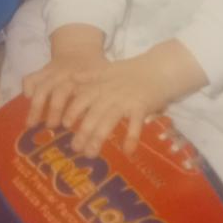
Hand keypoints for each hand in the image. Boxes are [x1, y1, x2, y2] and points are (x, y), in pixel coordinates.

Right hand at [23, 49, 108, 128]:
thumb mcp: (101, 81)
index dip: (73, 111)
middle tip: (51, 126)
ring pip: (43, 87)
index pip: (80, 95)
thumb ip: (97, 101)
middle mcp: (68, 76)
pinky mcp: (43, 71)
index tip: (68, 125)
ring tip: (31, 124)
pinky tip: (27, 100)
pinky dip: (28, 87)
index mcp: (85, 80)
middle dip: (54, 109)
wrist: (80, 50)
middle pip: (60, 91)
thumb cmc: (94, 71)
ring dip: (37, 106)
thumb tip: (92, 125)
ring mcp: (54, 73)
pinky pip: (32, 77)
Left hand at [62, 39, 207, 157]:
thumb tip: (72, 77)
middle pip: (93, 114)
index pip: (82, 98)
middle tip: (75, 148)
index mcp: (101, 84)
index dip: (72, 111)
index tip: (63, 124)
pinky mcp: (141, 106)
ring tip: (91, 153)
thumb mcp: (108, 69)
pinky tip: (128, 151)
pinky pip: (135, 124)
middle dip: (82, 132)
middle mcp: (110, 93)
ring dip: (98, 138)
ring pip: (108, 120)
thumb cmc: (132, 71)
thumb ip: (90, 75)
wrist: (159, 68)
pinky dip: (131, 137)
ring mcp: (125, 100)